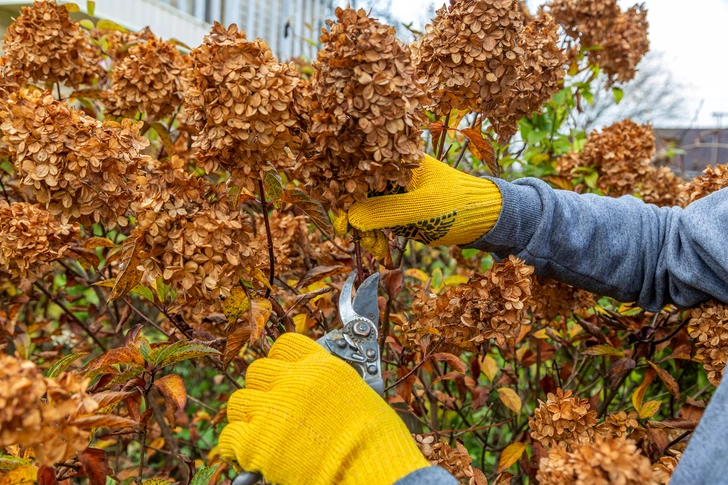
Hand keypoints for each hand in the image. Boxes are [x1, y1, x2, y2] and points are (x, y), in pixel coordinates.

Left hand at [218, 333, 428, 484]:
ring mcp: (272, 410)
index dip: (280, 362)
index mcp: (320, 366)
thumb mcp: (359, 394)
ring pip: (239, 402)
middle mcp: (293, 381)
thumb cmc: (375, 441)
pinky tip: (251, 455)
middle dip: (263, 391)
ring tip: (262, 434)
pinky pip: (230, 437)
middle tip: (273, 411)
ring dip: (248, 417)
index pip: (284, 345)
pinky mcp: (256, 442)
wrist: (371, 470)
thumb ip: (329, 385)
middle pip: (257, 372)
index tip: (282, 375)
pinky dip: (237, 448)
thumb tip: (314, 391)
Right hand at [347, 154, 501, 245]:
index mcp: (398, 159)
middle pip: (361, 194)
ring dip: (370, 232)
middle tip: (367, 246)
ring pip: (370, 209)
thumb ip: (383, 211)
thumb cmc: (456, 207)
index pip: (360, 176)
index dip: (345, 201)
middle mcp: (395, 170)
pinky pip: (382, 218)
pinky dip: (380, 234)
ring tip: (380, 253)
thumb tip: (350, 218)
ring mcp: (399, 188)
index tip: (342, 228)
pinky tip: (384, 250)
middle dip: (359, 222)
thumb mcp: (418, 210)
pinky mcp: (403, 204)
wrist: (486, 217)